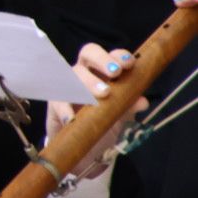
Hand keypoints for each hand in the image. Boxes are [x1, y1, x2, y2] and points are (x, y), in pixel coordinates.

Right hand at [46, 42, 148, 176]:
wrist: (85, 144)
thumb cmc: (105, 123)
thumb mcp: (121, 116)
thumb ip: (130, 107)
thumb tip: (142, 101)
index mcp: (105, 72)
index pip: (111, 56)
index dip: (119, 55)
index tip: (129, 64)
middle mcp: (86, 72)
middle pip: (88, 53)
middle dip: (102, 60)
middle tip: (115, 73)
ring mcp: (68, 85)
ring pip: (74, 74)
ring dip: (88, 81)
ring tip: (103, 94)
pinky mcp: (56, 102)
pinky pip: (58, 100)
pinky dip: (65, 109)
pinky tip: (73, 118)